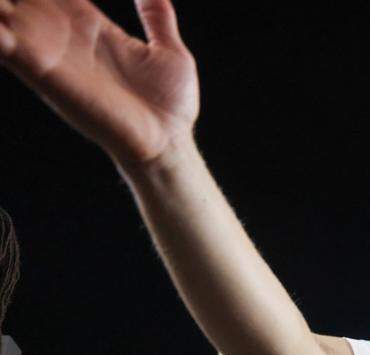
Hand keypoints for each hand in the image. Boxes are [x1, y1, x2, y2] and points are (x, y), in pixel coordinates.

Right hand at [0, 0, 199, 165]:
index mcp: (90, 25)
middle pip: (20, 1)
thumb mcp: (169, 52)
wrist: (169, 143)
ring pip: (3, 19)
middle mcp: (63, 36)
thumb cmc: (170, 106)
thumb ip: (157, 17)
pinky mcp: (47, 75)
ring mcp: (52, 54)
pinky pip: (8, 49)